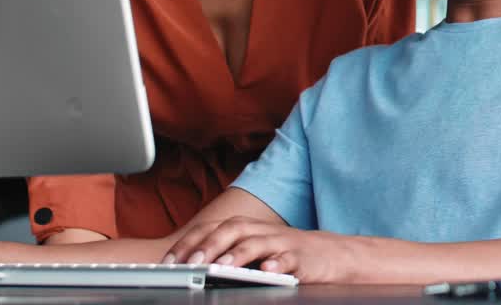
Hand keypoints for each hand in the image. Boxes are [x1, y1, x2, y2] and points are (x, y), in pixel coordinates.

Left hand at [163, 217, 355, 282]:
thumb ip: (227, 253)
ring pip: (257, 243)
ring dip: (237, 255)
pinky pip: (289, 259)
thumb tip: (188, 265)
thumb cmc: (285, 253)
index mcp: (246, 228)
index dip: (188, 243)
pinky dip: (277, 264)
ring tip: (221, 268)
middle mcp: (261, 231)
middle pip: (231, 230)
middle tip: (190, 264)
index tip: (168, 263)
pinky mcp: (302, 258)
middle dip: (208, 246)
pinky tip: (266, 271)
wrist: (332, 254)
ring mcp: (282, 243)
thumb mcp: (254, 250)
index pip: (211, 229)